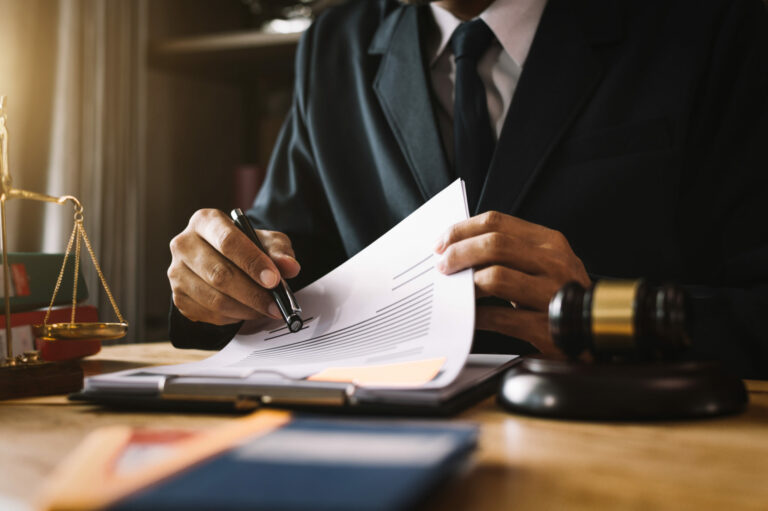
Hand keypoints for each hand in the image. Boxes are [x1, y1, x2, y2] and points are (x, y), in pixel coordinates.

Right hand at [168, 209, 299, 324]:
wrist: (225, 261)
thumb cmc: (246, 247)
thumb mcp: (267, 242)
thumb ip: (280, 251)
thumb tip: (289, 267)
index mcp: (205, 221)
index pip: (228, 242)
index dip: (252, 262)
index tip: (274, 280)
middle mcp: (184, 244)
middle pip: (219, 274)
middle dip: (253, 293)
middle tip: (276, 304)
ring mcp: (177, 272)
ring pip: (214, 299)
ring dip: (246, 309)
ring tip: (267, 309)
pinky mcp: (178, 296)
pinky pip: (209, 313)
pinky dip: (234, 317)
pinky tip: (248, 311)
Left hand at [434, 211, 589, 353]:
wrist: (594, 332)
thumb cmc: (558, 295)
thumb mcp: (543, 263)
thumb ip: (510, 251)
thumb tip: (459, 247)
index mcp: (550, 243)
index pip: (497, 222)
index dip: (463, 230)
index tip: (442, 242)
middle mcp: (554, 264)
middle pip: (494, 245)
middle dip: (458, 253)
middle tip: (442, 265)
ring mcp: (551, 295)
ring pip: (494, 278)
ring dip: (465, 283)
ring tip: (453, 289)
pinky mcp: (545, 327)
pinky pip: (498, 317)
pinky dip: (476, 315)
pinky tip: (467, 316)